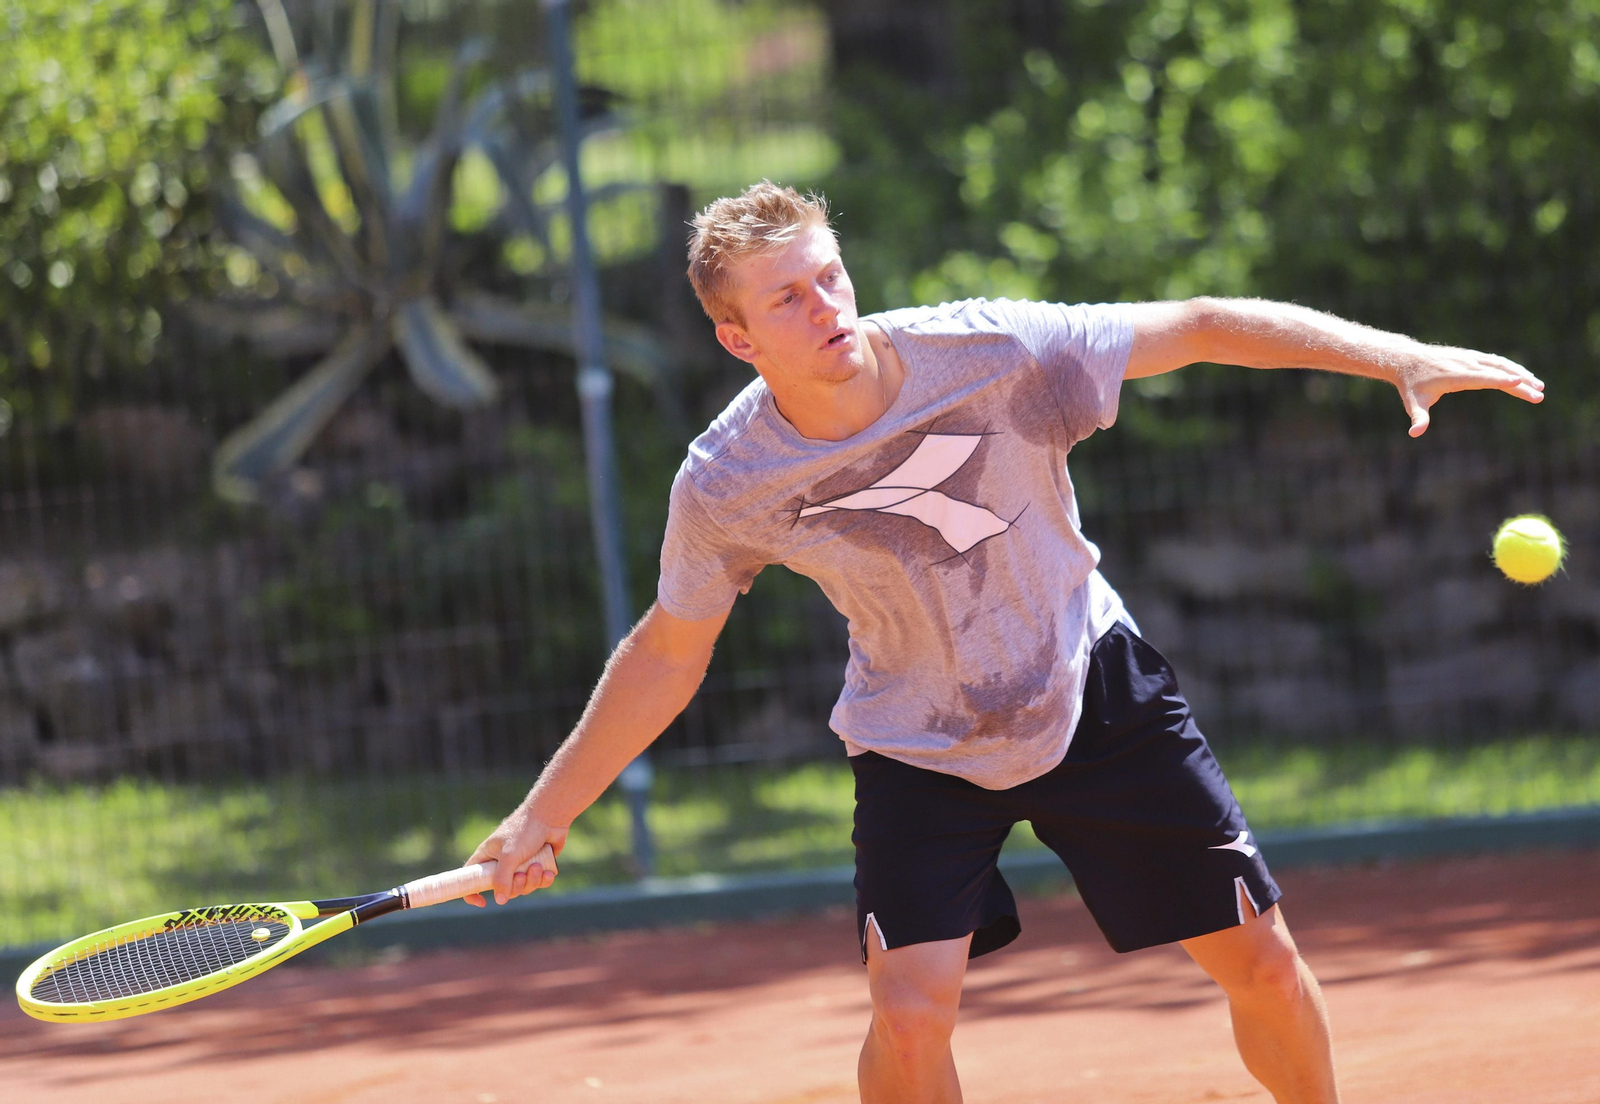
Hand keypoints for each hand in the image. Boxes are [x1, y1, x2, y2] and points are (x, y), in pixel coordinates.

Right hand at [462, 803, 568, 906]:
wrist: (550, 816)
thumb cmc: (524, 830)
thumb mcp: (509, 855)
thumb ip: (502, 878)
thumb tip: (499, 900)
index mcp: (487, 856)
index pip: (471, 878)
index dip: (472, 893)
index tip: (483, 903)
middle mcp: (501, 862)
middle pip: (503, 888)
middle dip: (516, 886)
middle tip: (522, 874)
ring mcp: (520, 864)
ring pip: (522, 887)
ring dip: (531, 881)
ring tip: (538, 867)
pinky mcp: (537, 865)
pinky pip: (538, 882)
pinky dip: (543, 880)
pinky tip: (548, 872)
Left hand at [1396, 345, 1543, 436]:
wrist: (1407, 359)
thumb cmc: (1411, 385)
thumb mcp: (1413, 403)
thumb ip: (1418, 418)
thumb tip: (1415, 433)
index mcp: (1454, 376)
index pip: (1481, 377)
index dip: (1500, 379)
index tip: (1519, 381)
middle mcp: (1465, 364)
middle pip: (1497, 372)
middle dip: (1520, 383)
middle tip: (1539, 395)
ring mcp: (1469, 358)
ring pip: (1500, 364)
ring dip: (1520, 372)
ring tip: (1539, 385)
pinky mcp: (1471, 356)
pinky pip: (1495, 361)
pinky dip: (1511, 367)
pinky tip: (1523, 376)